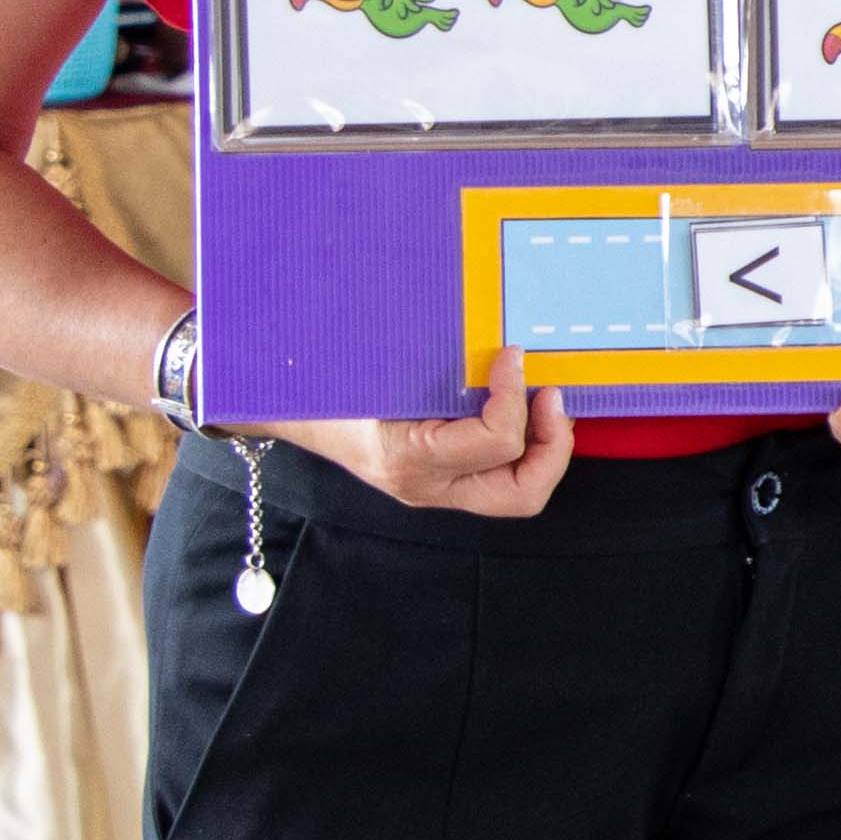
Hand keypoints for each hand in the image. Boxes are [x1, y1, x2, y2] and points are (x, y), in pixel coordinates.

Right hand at [280, 350, 578, 516]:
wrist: (288, 408)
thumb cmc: (329, 384)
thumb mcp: (376, 369)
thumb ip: (439, 365)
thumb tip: (501, 345)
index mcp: (408, 458)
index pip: (495, 442)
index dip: (515, 396)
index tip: (511, 354)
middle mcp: (426, 486)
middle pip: (522, 494)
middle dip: (553, 446)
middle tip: (552, 395)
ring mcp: (435, 490)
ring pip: (519, 493)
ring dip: (545, 448)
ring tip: (545, 402)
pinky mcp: (442, 481)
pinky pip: (500, 477)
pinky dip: (524, 446)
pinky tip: (523, 410)